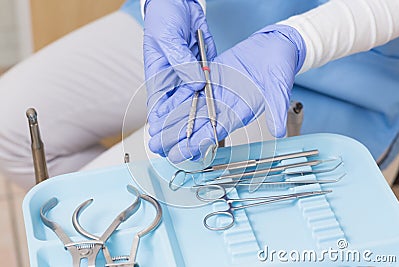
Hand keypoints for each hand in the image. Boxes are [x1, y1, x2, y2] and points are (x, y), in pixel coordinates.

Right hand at [144, 0, 215, 157]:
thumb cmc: (163, 16)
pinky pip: (206, 92)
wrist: (179, 2)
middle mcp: (173, 81)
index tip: (164, 144)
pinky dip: (209, 106)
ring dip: (195, 125)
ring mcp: (188, 78)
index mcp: (158, 76)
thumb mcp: (167, 38)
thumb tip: (196, 83)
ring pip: (192, 106)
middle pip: (176, 113)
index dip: (162, 128)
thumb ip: (179, 62)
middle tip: (181, 153)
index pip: (159, 108)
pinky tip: (213, 120)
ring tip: (198, 144)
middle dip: (178, 134)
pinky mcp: (202, 72)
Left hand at [148, 25, 305, 161]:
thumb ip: (276, 108)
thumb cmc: (280, 68)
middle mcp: (224, 106)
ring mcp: (216, 93)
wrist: (275, 47)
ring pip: (189, 110)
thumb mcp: (279, 88)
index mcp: (239, 113)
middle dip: (176, 137)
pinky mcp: (210, 78)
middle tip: (156, 146)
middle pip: (196, 125)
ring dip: (171, 121)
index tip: (179, 154)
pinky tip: (162, 107)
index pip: (214, 132)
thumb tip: (279, 131)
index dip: (196, 144)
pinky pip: (190, 90)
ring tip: (154, 132)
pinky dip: (175, 99)